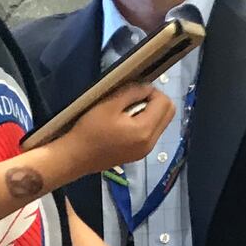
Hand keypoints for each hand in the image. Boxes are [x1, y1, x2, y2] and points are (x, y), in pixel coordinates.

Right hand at [55, 83, 174, 178]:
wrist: (75, 157)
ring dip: (150, 112)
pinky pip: (152, 133)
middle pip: (169, 113)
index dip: (152, 91)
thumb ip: (132, 92)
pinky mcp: (139, 154)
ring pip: (162, 123)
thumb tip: (147, 87)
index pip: (165, 103)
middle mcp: (151, 142)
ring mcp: (146, 150)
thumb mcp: (109, 105)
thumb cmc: (89, 130)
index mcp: (145, 130)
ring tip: (126, 111)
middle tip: (133, 99)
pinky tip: (125, 123)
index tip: (134, 91)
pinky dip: (145, 123)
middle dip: (155, 101)